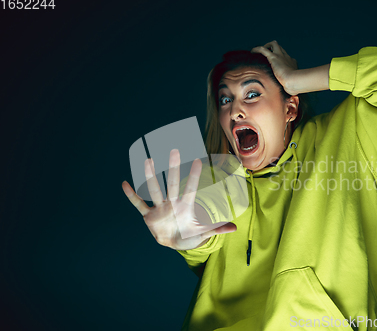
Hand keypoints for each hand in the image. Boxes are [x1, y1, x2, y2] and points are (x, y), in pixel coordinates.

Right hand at [122, 149, 236, 250]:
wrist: (174, 242)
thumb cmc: (190, 234)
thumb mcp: (203, 233)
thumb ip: (217, 229)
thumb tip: (235, 227)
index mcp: (186, 206)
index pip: (191, 189)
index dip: (194, 176)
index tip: (198, 161)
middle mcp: (172, 203)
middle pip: (172, 183)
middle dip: (174, 168)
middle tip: (175, 150)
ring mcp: (160, 208)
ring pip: (154, 190)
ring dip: (150, 176)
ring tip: (148, 160)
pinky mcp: (149, 216)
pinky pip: (139, 204)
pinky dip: (131, 196)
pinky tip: (124, 184)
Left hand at [251, 40, 298, 94]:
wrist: (294, 81)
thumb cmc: (295, 86)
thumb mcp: (293, 86)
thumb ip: (290, 88)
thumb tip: (290, 95)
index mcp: (292, 63)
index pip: (287, 58)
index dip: (282, 59)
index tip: (277, 64)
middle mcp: (287, 58)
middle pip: (281, 49)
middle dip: (274, 49)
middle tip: (268, 54)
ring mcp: (280, 56)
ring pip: (274, 44)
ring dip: (267, 46)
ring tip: (261, 50)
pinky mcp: (274, 57)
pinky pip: (263, 49)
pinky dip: (257, 49)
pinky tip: (253, 51)